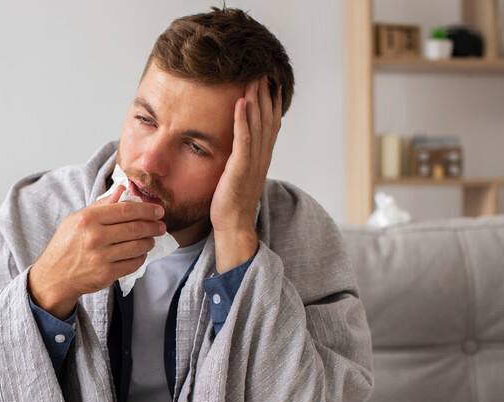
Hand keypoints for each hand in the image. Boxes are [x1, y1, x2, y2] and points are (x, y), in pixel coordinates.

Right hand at [28, 185, 165, 318]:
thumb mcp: (76, 219)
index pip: (126, 210)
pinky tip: (141, 253)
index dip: (146, 209)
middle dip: (153, 226)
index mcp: (88, 219)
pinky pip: (133, 263)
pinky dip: (141, 257)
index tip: (158, 210)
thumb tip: (122, 189)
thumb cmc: (65, 245)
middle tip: (161, 225)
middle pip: (135, 227)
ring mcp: (101, 256)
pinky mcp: (106, 274)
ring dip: (149, 242)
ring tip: (151, 239)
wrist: (54, 276)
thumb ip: (101, 205)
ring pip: (138, 246)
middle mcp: (95, 236)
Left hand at [209, 75, 282, 271]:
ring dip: (256, 100)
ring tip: (254, 79)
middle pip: (268, 119)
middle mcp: (261, 157)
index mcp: (261, 157)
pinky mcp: (241, 168)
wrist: (233, 226)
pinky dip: (243, 119)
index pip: (270, 124)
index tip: (270, 82)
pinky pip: (244, 139)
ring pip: (258, 125)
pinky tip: (241, 102)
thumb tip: (237, 147)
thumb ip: (241, 159)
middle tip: (264, 72)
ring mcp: (253, 162)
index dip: (272, 103)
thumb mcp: (238, 175)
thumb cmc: (231, 203)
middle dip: (266, 95)